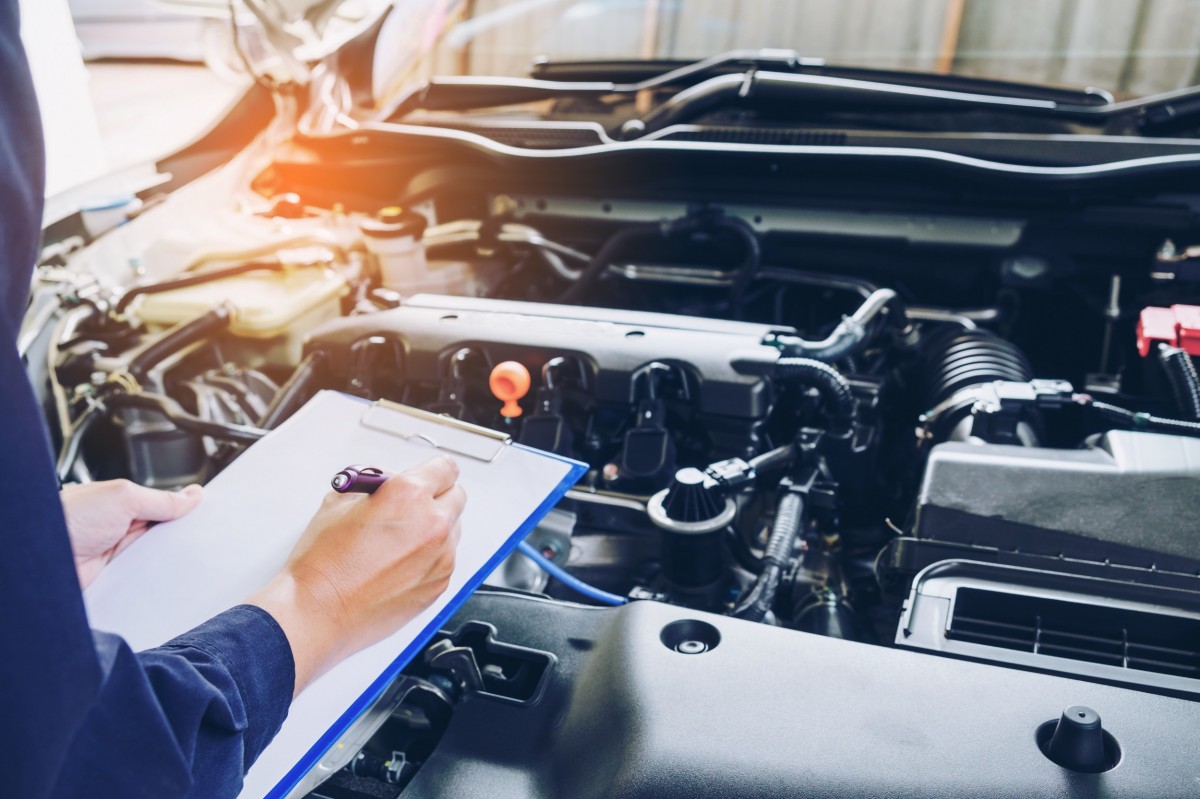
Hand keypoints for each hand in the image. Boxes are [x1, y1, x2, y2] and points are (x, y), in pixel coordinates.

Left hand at [60, 480, 204, 588]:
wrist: (39, 560)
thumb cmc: (67, 519)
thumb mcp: (123, 497)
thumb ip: (160, 499)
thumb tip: (192, 495)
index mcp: (123, 503)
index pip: (164, 505)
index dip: (186, 509)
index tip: (211, 513)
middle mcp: (121, 527)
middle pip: (164, 532)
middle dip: (182, 535)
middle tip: (205, 537)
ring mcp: (118, 554)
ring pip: (157, 556)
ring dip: (169, 558)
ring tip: (188, 557)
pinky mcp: (116, 578)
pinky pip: (144, 577)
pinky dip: (155, 578)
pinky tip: (168, 577)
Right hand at [248, 456, 464, 695]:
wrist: (318, 612)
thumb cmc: (322, 564)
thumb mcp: (338, 503)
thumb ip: (373, 486)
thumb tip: (386, 484)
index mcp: (408, 495)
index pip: (445, 468)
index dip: (434, 471)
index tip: (430, 475)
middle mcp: (432, 524)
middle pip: (456, 496)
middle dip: (436, 497)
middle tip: (411, 506)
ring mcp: (440, 556)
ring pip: (453, 529)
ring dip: (435, 527)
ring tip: (399, 540)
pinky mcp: (439, 584)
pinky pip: (445, 559)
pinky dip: (431, 556)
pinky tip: (399, 564)